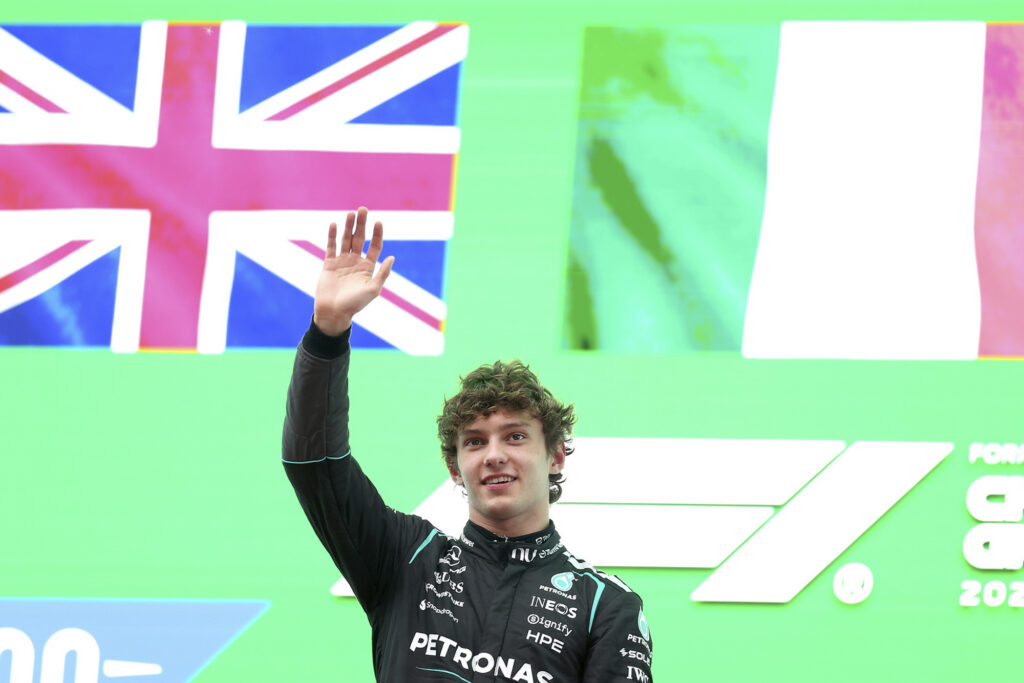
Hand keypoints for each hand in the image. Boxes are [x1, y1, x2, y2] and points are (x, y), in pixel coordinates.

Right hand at [312, 207, 394, 335]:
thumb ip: (382, 273)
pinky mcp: (329, 264)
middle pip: (360, 238)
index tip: (379, 222)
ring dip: (348, 226)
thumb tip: (392, 257)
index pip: (374, 246)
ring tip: (351, 213)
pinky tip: (335, 224)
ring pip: (346, 240)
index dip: (377, 234)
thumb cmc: (355, 304)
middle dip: (362, 224)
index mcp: (368, 267)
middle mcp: (355, 261)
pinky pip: (331, 246)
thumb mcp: (373, 289)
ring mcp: (342, 261)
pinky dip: (333, 236)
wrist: (334, 312)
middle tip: (363, 209)